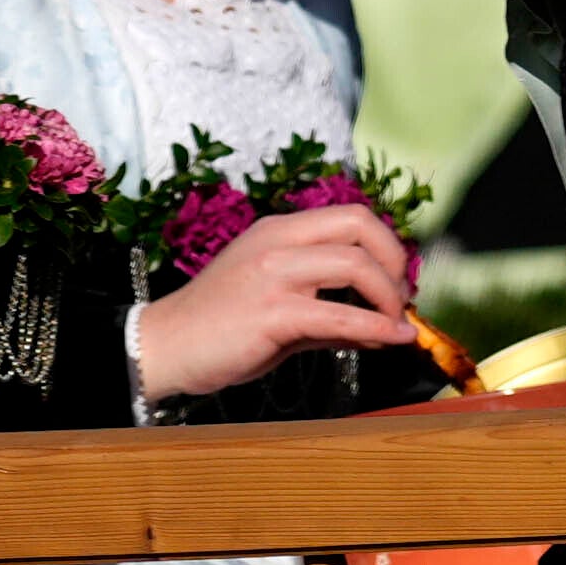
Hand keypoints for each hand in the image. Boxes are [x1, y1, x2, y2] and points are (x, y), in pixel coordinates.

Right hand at [127, 200, 416, 403]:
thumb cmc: (218, 330)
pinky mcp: (272, 312)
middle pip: (360, 226)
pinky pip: (340, 315)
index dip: (385, 245)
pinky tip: (392, 341)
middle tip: (401, 299)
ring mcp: (273, 273)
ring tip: (396, 324)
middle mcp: (277, 242)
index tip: (395, 280)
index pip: (350, 216)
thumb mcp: (279, 310)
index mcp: (278, 232)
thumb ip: (328, 315)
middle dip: (394, 262)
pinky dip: (377, 328)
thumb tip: (383, 329)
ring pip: (356, 265)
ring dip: (389, 297)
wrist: (164, 348)